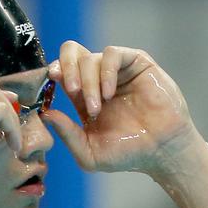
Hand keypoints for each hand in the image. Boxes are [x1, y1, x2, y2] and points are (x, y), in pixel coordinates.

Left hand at [43, 42, 199, 175]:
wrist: (163, 151)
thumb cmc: (129, 154)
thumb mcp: (90, 153)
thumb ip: (68, 135)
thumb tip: (45, 114)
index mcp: (84, 96)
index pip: (61, 71)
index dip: (54, 72)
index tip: (52, 82)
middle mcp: (98, 79)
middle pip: (72, 53)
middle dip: (66, 68)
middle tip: (72, 90)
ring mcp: (117, 70)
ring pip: (90, 57)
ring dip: (88, 81)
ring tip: (97, 106)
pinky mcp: (136, 63)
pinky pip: (112, 54)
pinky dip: (105, 71)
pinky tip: (109, 93)